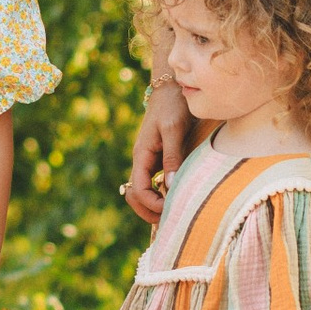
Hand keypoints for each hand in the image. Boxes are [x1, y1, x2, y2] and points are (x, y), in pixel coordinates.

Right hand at [124, 81, 190, 225]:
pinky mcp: (158, 159)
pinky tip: (176, 198)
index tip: (170, 209)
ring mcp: (149, 160)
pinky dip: (160, 195)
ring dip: (153, 205)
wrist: (172, 89)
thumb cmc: (173, 106)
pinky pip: (153, 183)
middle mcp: (142, 160)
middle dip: (148, 211)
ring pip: (143, 191)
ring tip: (173, 213)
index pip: (137, 189)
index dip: (151, 204)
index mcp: (141, 155)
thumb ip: (172, 156)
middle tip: (169, 220)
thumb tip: (171, 185)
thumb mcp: (174, 129)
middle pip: (134, 195)